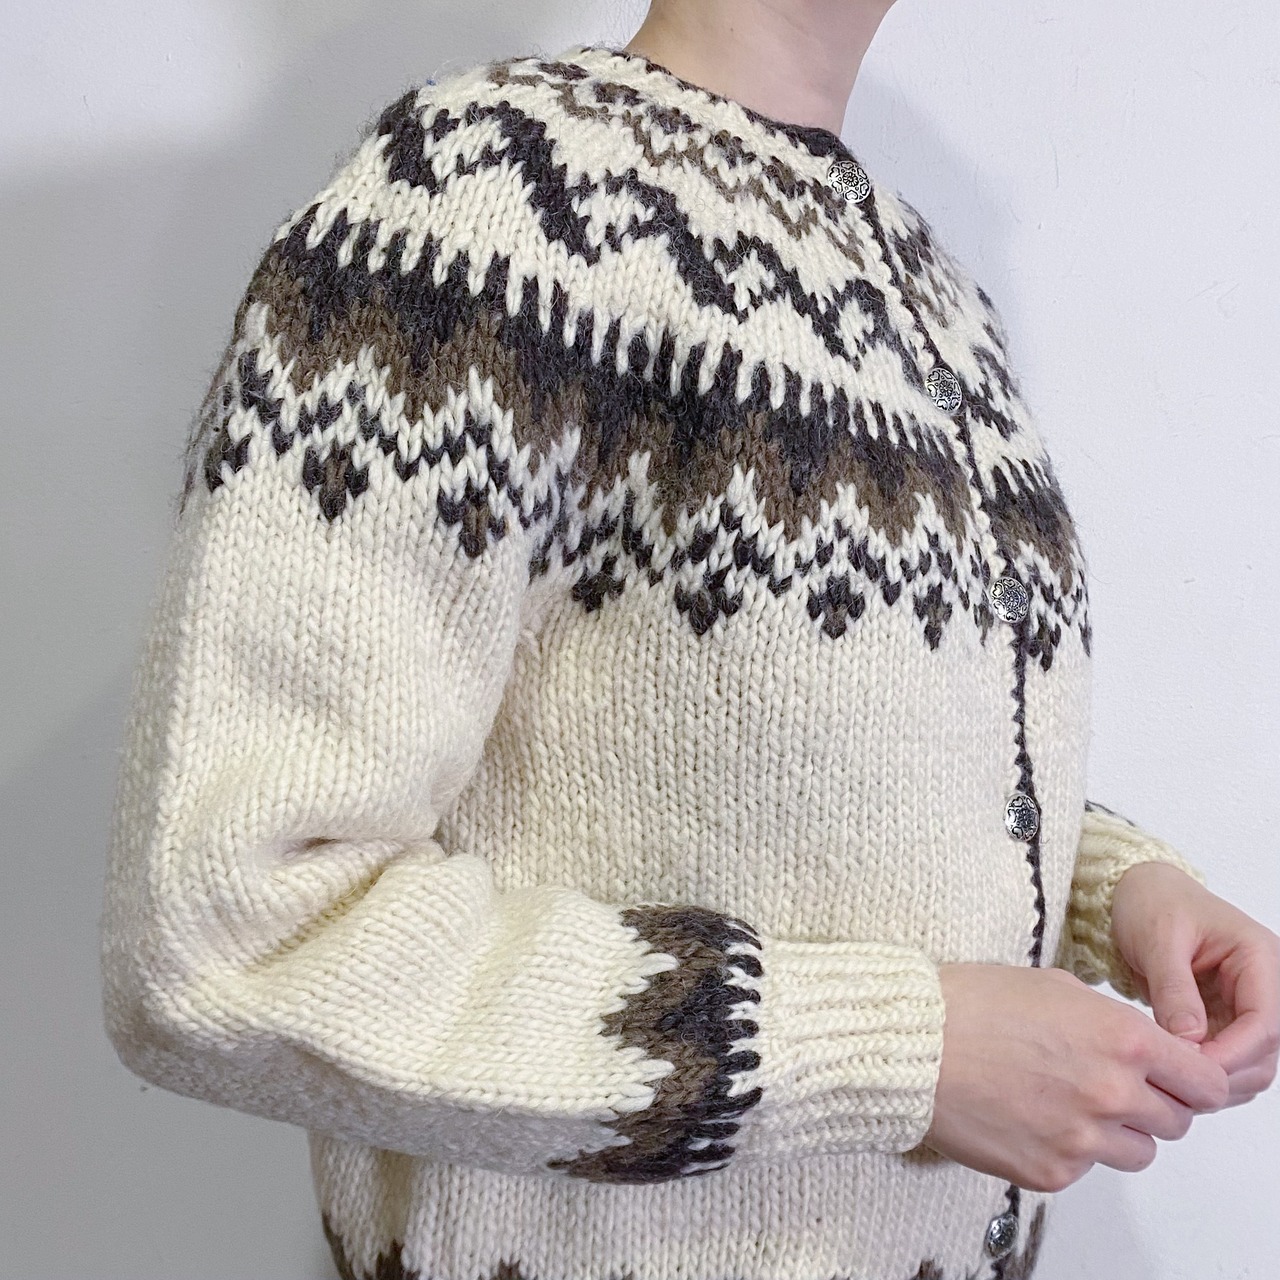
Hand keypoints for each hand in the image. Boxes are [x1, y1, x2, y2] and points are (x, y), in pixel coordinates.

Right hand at [922, 963, 1229, 1192]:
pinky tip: (1031, 1115)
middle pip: (1177, 1121)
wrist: (913, 1045)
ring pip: (1138, 1152)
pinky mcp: (1052, 1172)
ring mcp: (1083, 1138)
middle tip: (1111, 1086)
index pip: (1204, 1081)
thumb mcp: (1055, 986)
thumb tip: (1137, 1047)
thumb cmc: (972, 1004)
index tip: (1177, 1079)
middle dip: (1153, 1104)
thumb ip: (1110, 1020)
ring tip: (1068, 1102)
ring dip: (1117, 1132)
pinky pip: (1086, 1168)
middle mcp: (1114, 1093)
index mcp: (1123, 1039)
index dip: (1193, 1080)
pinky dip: (1068, 1148)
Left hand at [1111, 861, 1279, 1106]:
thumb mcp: (1157, 940)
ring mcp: (1248, 1004)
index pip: (1265, 1023)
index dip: (1232, 1054)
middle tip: (1178, 1082)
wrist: (1140, 893)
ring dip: (1219, 1078)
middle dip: (1226, 1072)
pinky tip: (1177, 1072)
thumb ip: (1174, 989)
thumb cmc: (1152, 904)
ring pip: (1254, 1063)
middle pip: (1266, 1051)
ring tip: (1174, 1078)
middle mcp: (1264, 985)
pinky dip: (1209, 1071)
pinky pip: (1232, 1058)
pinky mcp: (1228, 1018)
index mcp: (1259, 957)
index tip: (1191, 1068)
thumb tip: (1190, 1040)